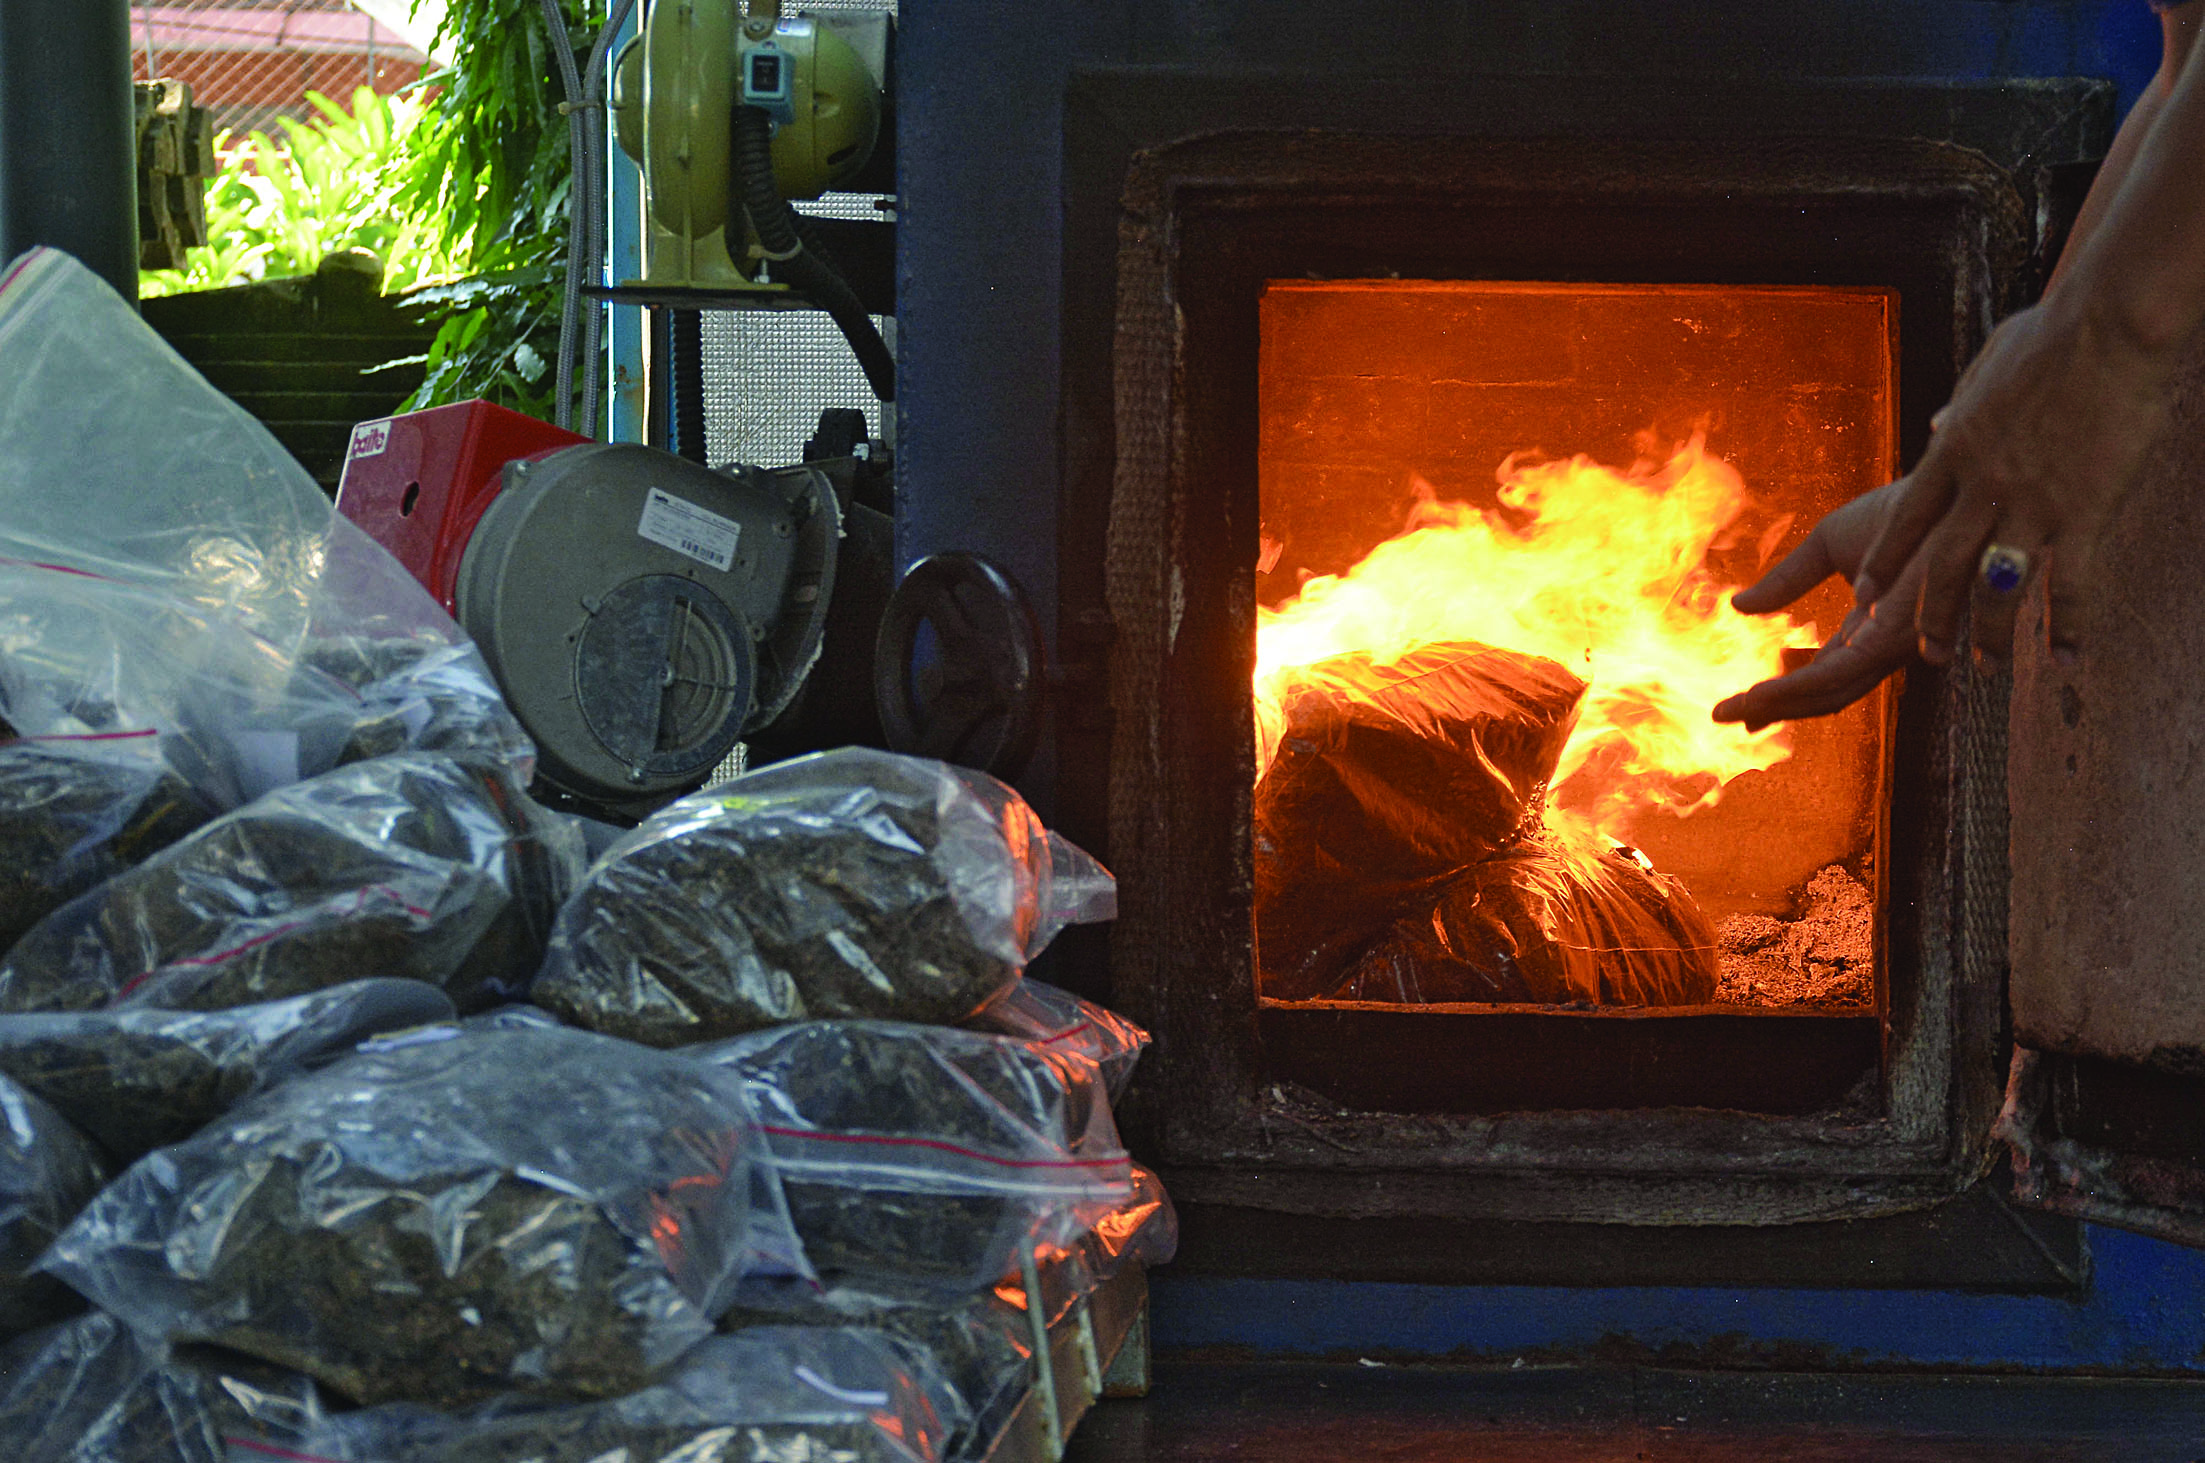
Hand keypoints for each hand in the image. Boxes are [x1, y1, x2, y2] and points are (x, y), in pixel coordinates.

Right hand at [1712, 483, 1924, 730]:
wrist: (1947, 486)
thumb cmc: (1904, 511)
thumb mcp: (1829, 544)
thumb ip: (1787, 580)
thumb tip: (1738, 605)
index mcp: (1872, 626)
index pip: (1822, 672)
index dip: (1780, 690)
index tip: (1739, 702)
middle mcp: (1885, 645)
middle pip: (1824, 694)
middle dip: (1773, 709)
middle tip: (1724, 717)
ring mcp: (1892, 646)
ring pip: (1830, 695)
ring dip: (1777, 707)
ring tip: (1733, 712)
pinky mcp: (1894, 638)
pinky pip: (1838, 675)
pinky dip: (1795, 689)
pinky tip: (1760, 693)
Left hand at [1852, 298, 2176, 667]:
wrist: (2110, 323)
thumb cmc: (2056, 334)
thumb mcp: (1988, 369)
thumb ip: (1960, 406)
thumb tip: (1937, 424)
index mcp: (1952, 449)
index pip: (1904, 522)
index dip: (1883, 566)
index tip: (1865, 600)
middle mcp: (1980, 485)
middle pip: (1938, 568)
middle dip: (1927, 617)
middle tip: (1925, 653)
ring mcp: (2029, 503)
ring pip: (1990, 589)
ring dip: (1986, 635)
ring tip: (1985, 667)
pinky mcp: (2082, 512)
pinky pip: (2067, 587)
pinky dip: (2064, 627)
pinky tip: (2065, 656)